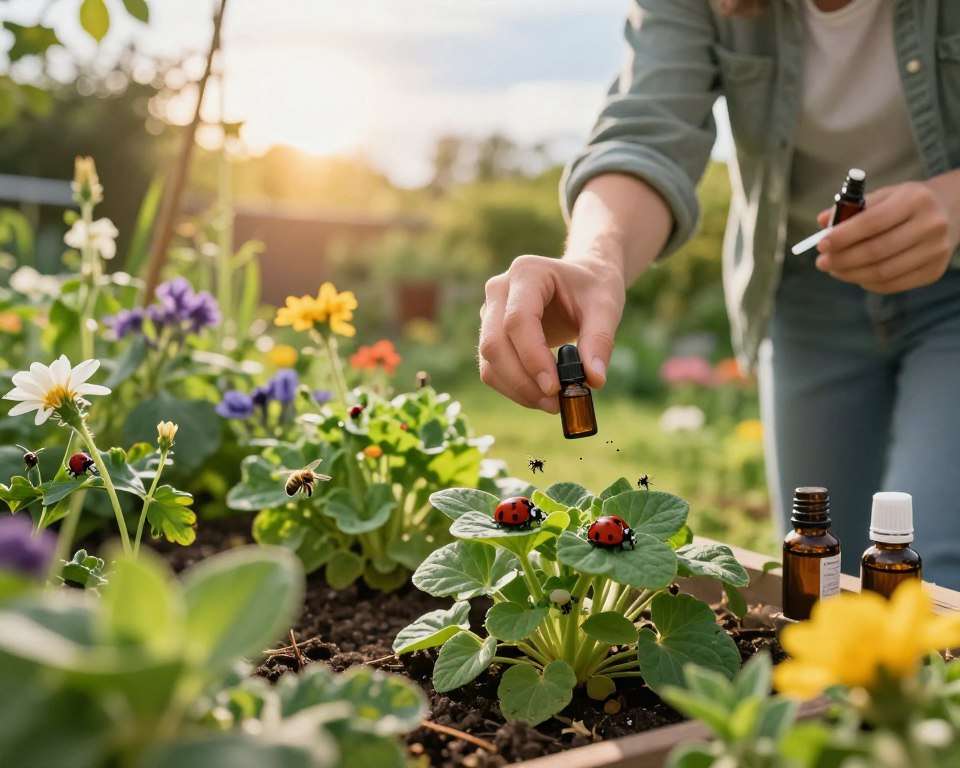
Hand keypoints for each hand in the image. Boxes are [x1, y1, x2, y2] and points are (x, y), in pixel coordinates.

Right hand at [479, 254, 624, 411]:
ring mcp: (489, 312)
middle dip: (522, 380)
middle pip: (494, 343)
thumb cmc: (593, 288)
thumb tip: (594, 381)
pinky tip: (540, 396)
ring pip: (489, 360)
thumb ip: (600, 341)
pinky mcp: (490, 334)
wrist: (581, 281)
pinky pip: (491, 369)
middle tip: (555, 403)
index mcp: (526, 273)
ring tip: (552, 404)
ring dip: (517, 389)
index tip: (555, 387)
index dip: (532, 357)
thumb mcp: (606, 307)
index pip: (518, 320)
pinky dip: (513, 389)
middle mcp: (499, 290)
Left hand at [815, 178, 958, 293]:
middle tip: (822, 263)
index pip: (872, 223)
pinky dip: (868, 282)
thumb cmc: (906, 203)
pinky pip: (893, 284)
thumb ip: (852, 207)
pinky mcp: (934, 271)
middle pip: (876, 251)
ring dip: (851, 274)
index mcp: (915, 200)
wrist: (950, 211)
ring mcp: (936, 251)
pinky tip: (856, 275)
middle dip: (842, 260)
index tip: (821, 245)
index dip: (843, 237)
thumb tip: (822, 222)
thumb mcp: (884, 195)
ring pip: (883, 272)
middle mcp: (930, 225)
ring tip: (834, 270)